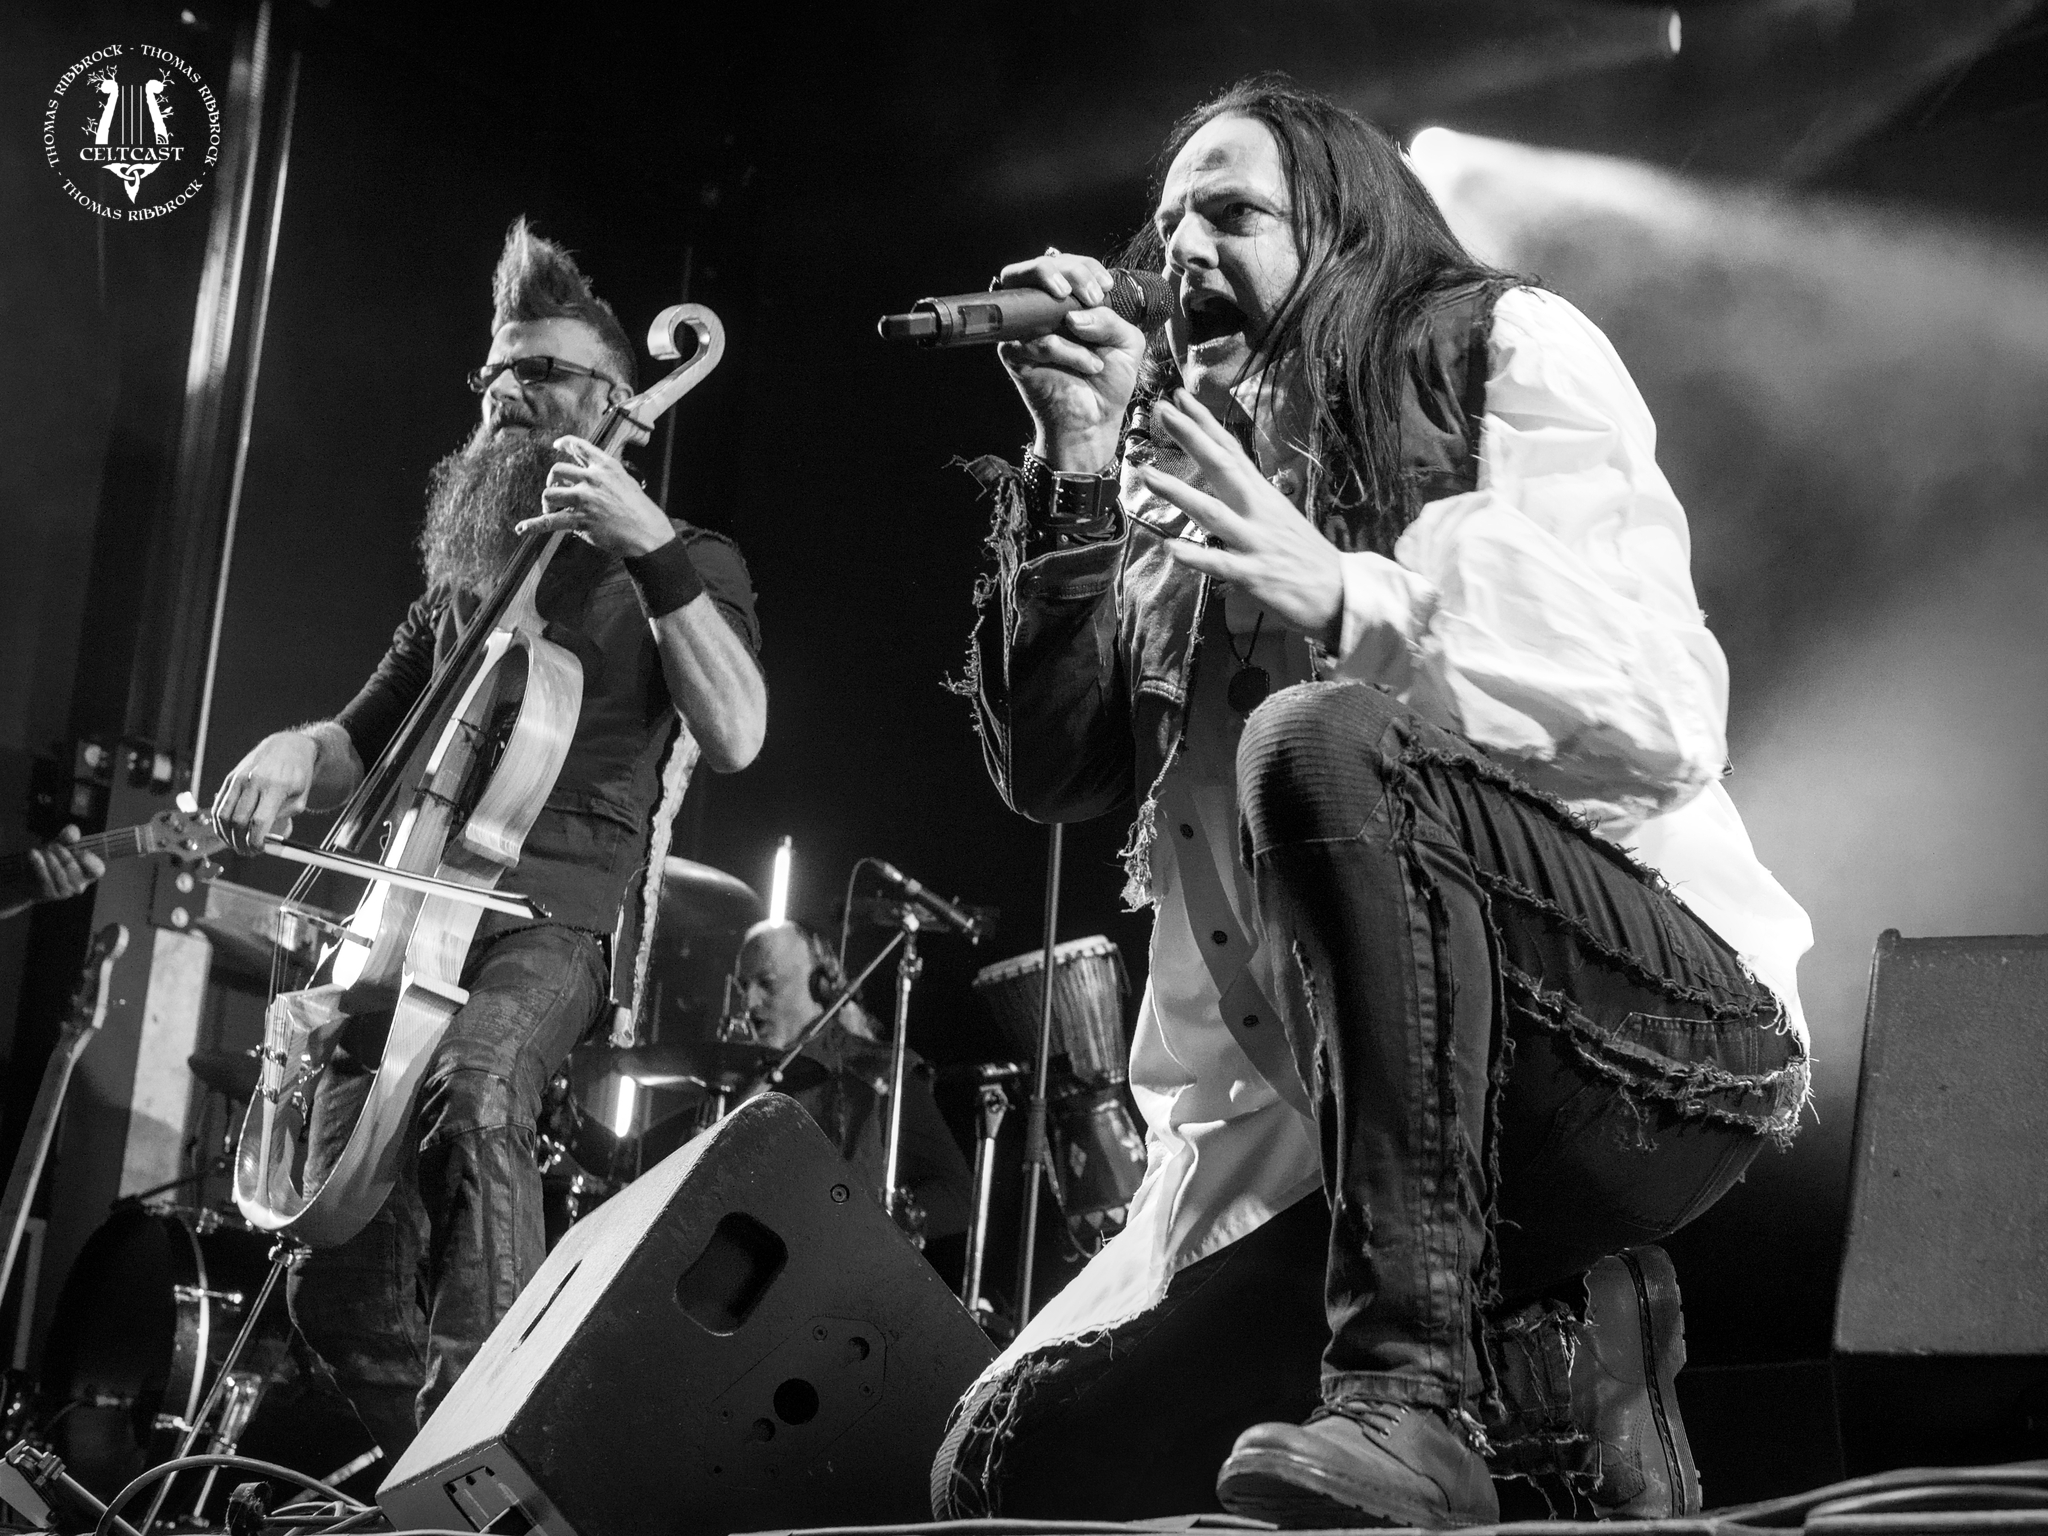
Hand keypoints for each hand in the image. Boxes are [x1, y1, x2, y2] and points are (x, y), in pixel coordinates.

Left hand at [29, 825, 103, 902]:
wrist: (30, 875)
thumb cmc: (51, 858)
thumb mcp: (61, 844)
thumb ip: (68, 836)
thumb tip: (73, 833)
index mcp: (88, 872)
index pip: (97, 870)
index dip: (91, 862)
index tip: (81, 852)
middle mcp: (80, 885)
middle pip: (74, 869)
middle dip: (63, 853)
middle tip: (52, 845)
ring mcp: (65, 892)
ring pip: (59, 873)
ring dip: (50, 858)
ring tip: (43, 850)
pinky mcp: (50, 894)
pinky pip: (45, 878)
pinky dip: (38, 864)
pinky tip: (33, 854)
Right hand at [211, 730, 318, 855]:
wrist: (287, 747)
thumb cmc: (297, 776)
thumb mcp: (300, 798)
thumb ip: (283, 819)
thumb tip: (265, 840)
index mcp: (275, 787)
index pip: (258, 821)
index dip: (255, 841)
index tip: (258, 850)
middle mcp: (253, 781)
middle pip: (238, 820)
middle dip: (241, 842)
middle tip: (247, 852)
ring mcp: (239, 779)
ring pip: (223, 814)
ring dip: (227, 835)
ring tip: (236, 845)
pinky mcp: (230, 778)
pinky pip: (219, 804)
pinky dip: (220, 822)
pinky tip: (227, 832)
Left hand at [516, 437, 673, 557]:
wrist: (648, 533)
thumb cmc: (640, 510)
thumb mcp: (625, 482)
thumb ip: (604, 475)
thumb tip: (585, 476)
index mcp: (606, 466)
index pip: (579, 446)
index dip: (564, 443)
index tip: (557, 445)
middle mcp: (593, 479)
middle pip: (557, 470)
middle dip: (551, 481)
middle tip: (555, 492)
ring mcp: (585, 499)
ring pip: (549, 493)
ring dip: (546, 502)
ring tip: (550, 510)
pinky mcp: (580, 520)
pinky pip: (550, 521)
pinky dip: (533, 525)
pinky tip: (522, 528)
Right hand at [993, 247, 1148, 471]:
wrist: (1094, 422)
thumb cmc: (1108, 383)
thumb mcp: (1126, 343)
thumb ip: (1111, 318)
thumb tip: (1076, 314)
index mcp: (1069, 303)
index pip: (1065, 264)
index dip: (1084, 267)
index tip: (1104, 287)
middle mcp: (1043, 312)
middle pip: (1036, 268)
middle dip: (1067, 273)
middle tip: (1090, 296)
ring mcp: (1026, 332)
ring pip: (1031, 301)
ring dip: (1064, 317)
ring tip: (1091, 345)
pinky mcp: (1014, 355)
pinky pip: (1033, 341)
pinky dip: (1063, 351)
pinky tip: (1086, 366)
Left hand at [1140, 389, 1344, 645]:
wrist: (1341, 594)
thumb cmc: (1305, 557)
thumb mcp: (1280, 517)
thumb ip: (1251, 498)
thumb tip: (1227, 478)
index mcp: (1263, 496)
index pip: (1231, 451)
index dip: (1205, 424)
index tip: (1178, 397)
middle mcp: (1259, 511)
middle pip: (1222, 466)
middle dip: (1192, 437)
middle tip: (1162, 411)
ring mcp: (1255, 541)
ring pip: (1212, 512)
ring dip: (1179, 492)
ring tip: (1147, 474)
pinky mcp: (1254, 574)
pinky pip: (1220, 563)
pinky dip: (1196, 556)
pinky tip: (1171, 548)